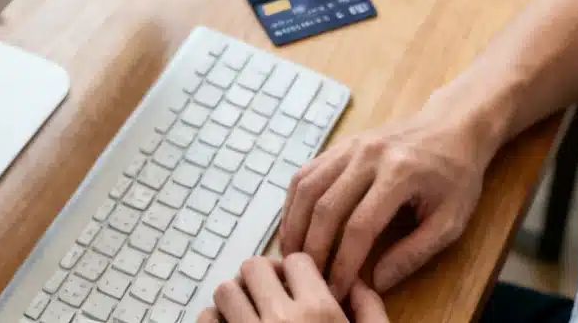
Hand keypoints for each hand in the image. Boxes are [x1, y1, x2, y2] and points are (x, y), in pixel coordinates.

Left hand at [196, 254, 388, 322]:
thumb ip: (371, 311)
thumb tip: (360, 281)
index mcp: (320, 313)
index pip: (298, 260)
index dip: (300, 270)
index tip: (300, 286)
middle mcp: (282, 321)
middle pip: (255, 266)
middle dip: (265, 278)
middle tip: (274, 295)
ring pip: (227, 290)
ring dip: (239, 298)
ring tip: (253, 312)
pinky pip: (207, 319)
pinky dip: (217, 320)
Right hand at [278, 96, 495, 299]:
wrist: (452, 126)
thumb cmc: (456, 175)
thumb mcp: (451, 221)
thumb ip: (415, 253)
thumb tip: (377, 282)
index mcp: (400, 174)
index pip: (359, 226)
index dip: (344, 263)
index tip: (337, 290)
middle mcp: (369, 155)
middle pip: (326, 207)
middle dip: (312, 249)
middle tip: (308, 278)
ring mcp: (351, 146)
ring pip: (307, 187)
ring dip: (294, 225)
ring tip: (291, 256)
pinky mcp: (341, 145)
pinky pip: (306, 173)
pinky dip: (294, 203)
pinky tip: (294, 225)